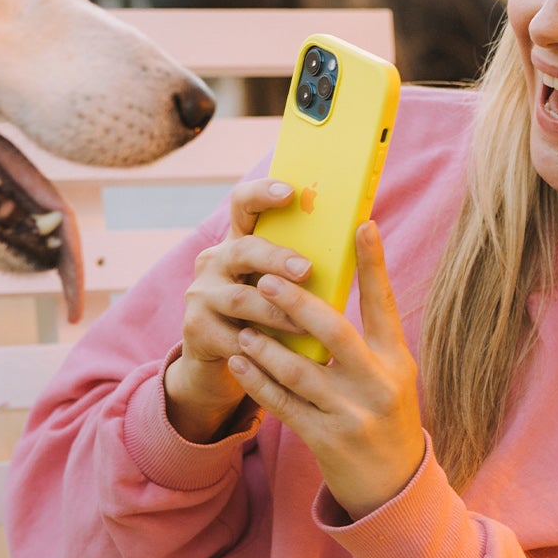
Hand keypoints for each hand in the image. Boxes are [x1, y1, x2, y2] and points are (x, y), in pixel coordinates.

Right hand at [166, 177, 313, 442]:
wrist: (222, 365)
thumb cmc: (267, 321)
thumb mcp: (279, 289)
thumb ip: (300, 268)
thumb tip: (362, 240)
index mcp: (239, 243)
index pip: (243, 204)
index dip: (262, 193)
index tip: (290, 192)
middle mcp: (214, 261)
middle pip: (244, 250)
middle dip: (277, 258)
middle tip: (307, 270)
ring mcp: (201, 294)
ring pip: (240, 298)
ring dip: (276, 311)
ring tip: (305, 325)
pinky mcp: (196, 328)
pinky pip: (231, 337)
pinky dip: (259, 348)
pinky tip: (281, 358)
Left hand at [224, 220, 425, 519]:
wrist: (392, 486)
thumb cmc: (382, 414)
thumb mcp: (388, 373)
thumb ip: (365, 337)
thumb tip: (326, 283)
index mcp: (396, 360)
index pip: (385, 304)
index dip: (374, 263)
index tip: (362, 223)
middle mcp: (378, 384)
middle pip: (334, 332)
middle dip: (297, 303)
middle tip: (266, 279)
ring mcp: (351, 414)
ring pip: (299, 370)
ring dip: (265, 344)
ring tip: (243, 323)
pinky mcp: (325, 439)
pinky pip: (282, 403)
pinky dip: (256, 379)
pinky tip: (238, 358)